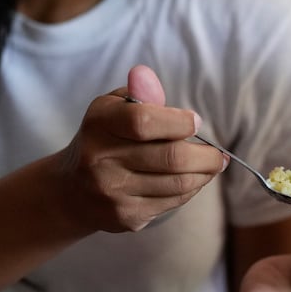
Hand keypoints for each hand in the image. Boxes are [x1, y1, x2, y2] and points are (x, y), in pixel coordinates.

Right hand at [54, 65, 224, 233]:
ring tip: (211, 166)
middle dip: (206, 156)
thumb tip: (145, 75)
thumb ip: (137, 94)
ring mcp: (112, 192)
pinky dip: (190, 190)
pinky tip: (191, 181)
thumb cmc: (104, 139)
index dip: (179, 122)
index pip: (143, 121)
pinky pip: (172, 202)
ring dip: (204, 174)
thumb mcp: (113, 109)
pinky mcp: (125, 217)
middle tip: (218, 154)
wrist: (72, 191)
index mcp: (99, 124)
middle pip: (171, 158)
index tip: (195, 122)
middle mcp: (100, 160)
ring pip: (178, 184)